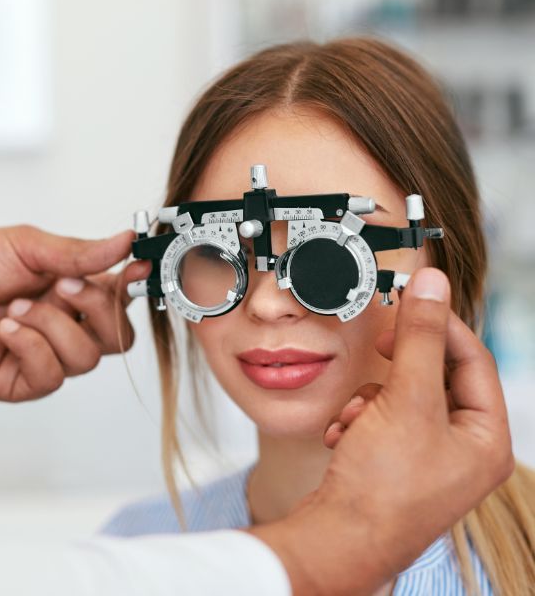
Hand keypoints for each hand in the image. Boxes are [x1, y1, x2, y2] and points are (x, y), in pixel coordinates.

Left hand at [0, 225, 150, 401]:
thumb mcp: (27, 246)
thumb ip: (79, 252)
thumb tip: (125, 242)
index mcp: (73, 292)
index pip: (121, 299)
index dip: (135, 286)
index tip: (138, 268)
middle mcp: (67, 326)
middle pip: (117, 337)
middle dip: (95, 308)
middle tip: (62, 285)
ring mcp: (47, 355)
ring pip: (86, 358)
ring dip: (52, 326)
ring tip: (15, 308)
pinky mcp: (23, 381)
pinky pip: (52, 376)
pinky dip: (32, 347)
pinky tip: (6, 330)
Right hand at [250, 268, 512, 595]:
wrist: (337, 539)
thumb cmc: (383, 485)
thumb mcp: (407, 399)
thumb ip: (421, 338)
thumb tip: (432, 285)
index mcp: (486, 438)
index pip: (473, 360)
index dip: (442, 326)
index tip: (411, 304)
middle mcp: (462, 449)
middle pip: (435, 378)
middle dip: (398, 366)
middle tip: (380, 345)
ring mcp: (427, 458)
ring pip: (402, 397)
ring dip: (371, 397)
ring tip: (354, 416)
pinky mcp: (395, 462)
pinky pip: (382, 419)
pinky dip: (359, 418)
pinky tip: (343, 434)